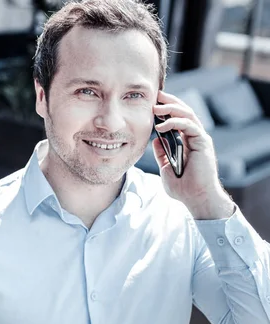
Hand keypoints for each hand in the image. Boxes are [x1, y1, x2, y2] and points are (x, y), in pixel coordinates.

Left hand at [152, 91, 233, 219]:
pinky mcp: (203, 143)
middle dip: (169, 102)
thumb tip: (155, 139)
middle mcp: (194, 137)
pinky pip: (189, 126)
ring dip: (171, 108)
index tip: (152, 103)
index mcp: (186, 141)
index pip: (177, 119)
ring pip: (187, 115)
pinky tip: (161, 125)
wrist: (196, 198)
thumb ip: (162, 153)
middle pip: (183, 112)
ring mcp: (199, 139)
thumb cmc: (183, 187)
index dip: (166, 109)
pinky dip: (175, 123)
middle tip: (156, 95)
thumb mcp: (165, 167)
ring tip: (155, 107)